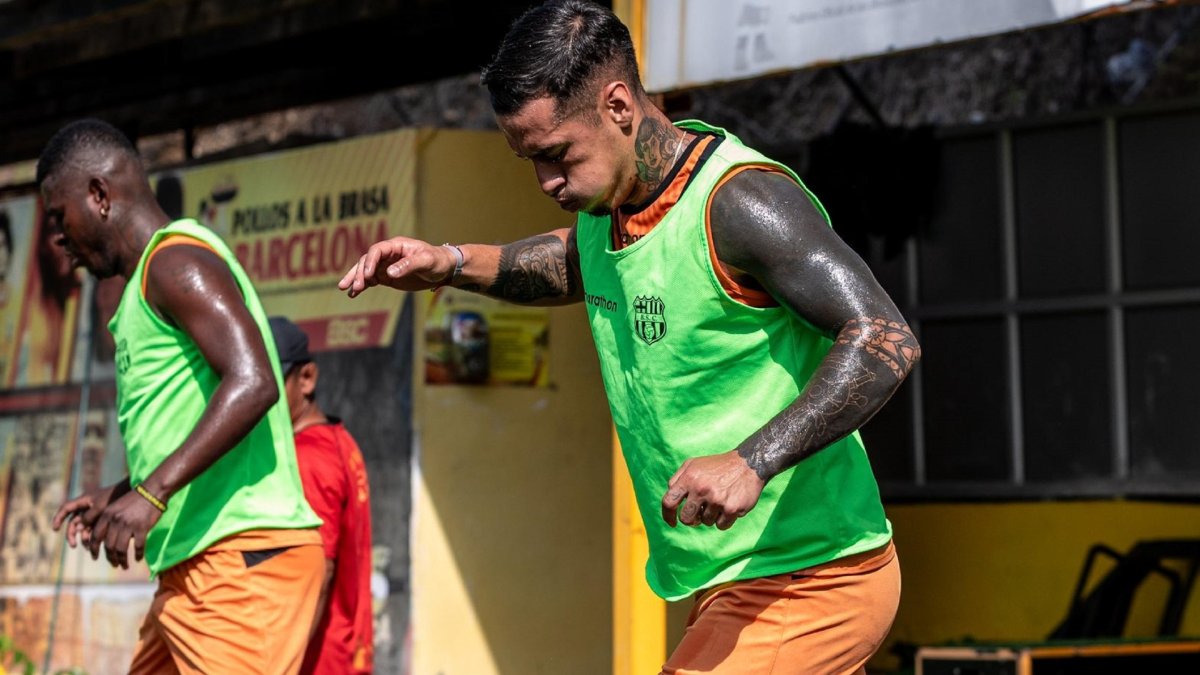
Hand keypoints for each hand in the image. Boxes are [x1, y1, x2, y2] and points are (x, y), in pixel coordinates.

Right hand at [52, 480, 130, 548]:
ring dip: (83, 538)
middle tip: (74, 545)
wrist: (131, 493)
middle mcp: (86, 507)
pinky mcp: (102, 519)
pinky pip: (93, 530)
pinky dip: (92, 537)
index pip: (66, 508)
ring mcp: (94, 513)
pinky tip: (96, 545)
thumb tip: (78, 528)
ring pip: (83, 528)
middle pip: (73, 522)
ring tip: (88, 547)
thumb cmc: (116, 497)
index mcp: (84, 500)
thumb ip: (88, 516)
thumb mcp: (100, 506)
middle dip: (71, 534)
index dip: (58, 518)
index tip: (54, 529)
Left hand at [88, 490, 162, 568]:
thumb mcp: (116, 507)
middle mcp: (115, 520)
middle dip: (110, 558)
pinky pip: (138, 546)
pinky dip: (137, 554)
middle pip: (109, 546)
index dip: (94, 549)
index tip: (95, 557)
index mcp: (107, 515)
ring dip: (122, 560)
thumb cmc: (135, 499)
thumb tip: (105, 540)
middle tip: (114, 565)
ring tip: (125, 566)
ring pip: (121, 549)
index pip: (96, 537)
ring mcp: (128, 524)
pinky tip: (138, 558)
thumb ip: (109, 521)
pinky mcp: (142, 527)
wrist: (152, 490)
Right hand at [338, 237, 456, 296]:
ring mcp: (386, 265)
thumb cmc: (437, 261)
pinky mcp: (387, 277)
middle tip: (355, 287)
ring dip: (356, 279)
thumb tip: (389, 272)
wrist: (444, 268)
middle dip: (360, 273)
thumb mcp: (426, 261)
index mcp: (396, 246)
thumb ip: (408, 265)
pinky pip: (371, 280)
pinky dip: (362, 286)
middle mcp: (388, 254)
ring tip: (347, 291)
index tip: (368, 275)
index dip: (370, 262)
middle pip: (367, 261)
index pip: (377, 251)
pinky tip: (353, 294)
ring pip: (366, 271)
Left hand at [661, 451, 765, 529]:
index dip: (667, 515)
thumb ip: (678, 479)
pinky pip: (720, 526)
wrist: (748, 464)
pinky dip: (723, 520)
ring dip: (710, 516)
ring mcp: (716, 500)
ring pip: (705, 522)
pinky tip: (728, 507)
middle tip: (698, 515)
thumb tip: (670, 497)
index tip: (672, 522)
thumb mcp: (693, 464)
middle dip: (691, 520)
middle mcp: (701, 489)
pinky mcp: (732, 508)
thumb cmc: (717, 466)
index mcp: (689, 478)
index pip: (668, 501)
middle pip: (686, 518)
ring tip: (718, 502)